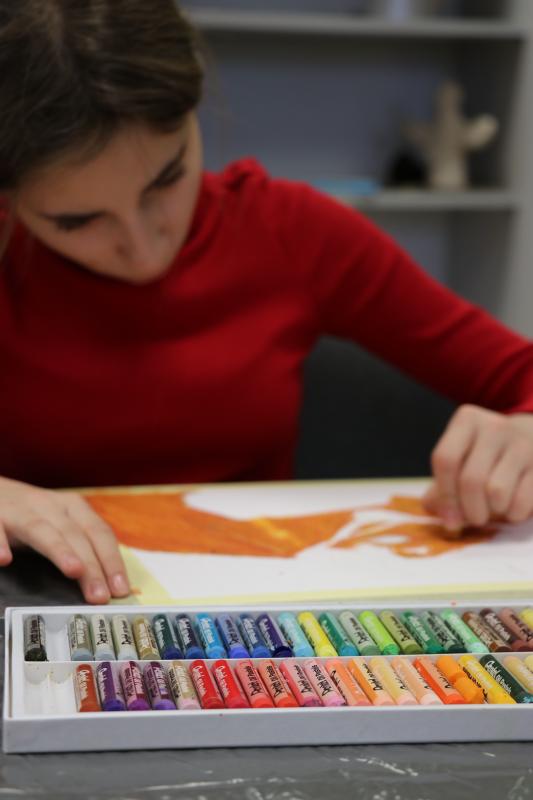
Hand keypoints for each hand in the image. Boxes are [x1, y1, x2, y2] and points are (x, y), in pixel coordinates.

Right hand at [0, 476, 129, 602]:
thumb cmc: (33, 515)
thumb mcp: (61, 524)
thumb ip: (81, 548)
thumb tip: (108, 585)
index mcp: (73, 507)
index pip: (99, 532)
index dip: (112, 560)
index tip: (120, 589)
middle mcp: (50, 506)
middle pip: (75, 535)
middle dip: (91, 566)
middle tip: (100, 595)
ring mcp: (20, 510)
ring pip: (42, 530)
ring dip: (59, 550)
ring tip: (74, 570)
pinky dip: (0, 543)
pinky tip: (5, 560)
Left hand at [423, 405, 532, 535]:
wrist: (530, 436)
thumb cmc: (484, 455)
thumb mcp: (460, 459)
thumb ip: (442, 487)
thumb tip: (437, 511)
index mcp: (467, 421)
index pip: (446, 460)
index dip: (445, 495)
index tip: (450, 518)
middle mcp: (494, 427)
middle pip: (470, 480)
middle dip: (469, 510)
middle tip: (474, 519)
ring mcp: (522, 443)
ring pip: (496, 492)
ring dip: (493, 511)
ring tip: (494, 508)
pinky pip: (522, 501)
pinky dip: (514, 514)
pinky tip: (512, 508)